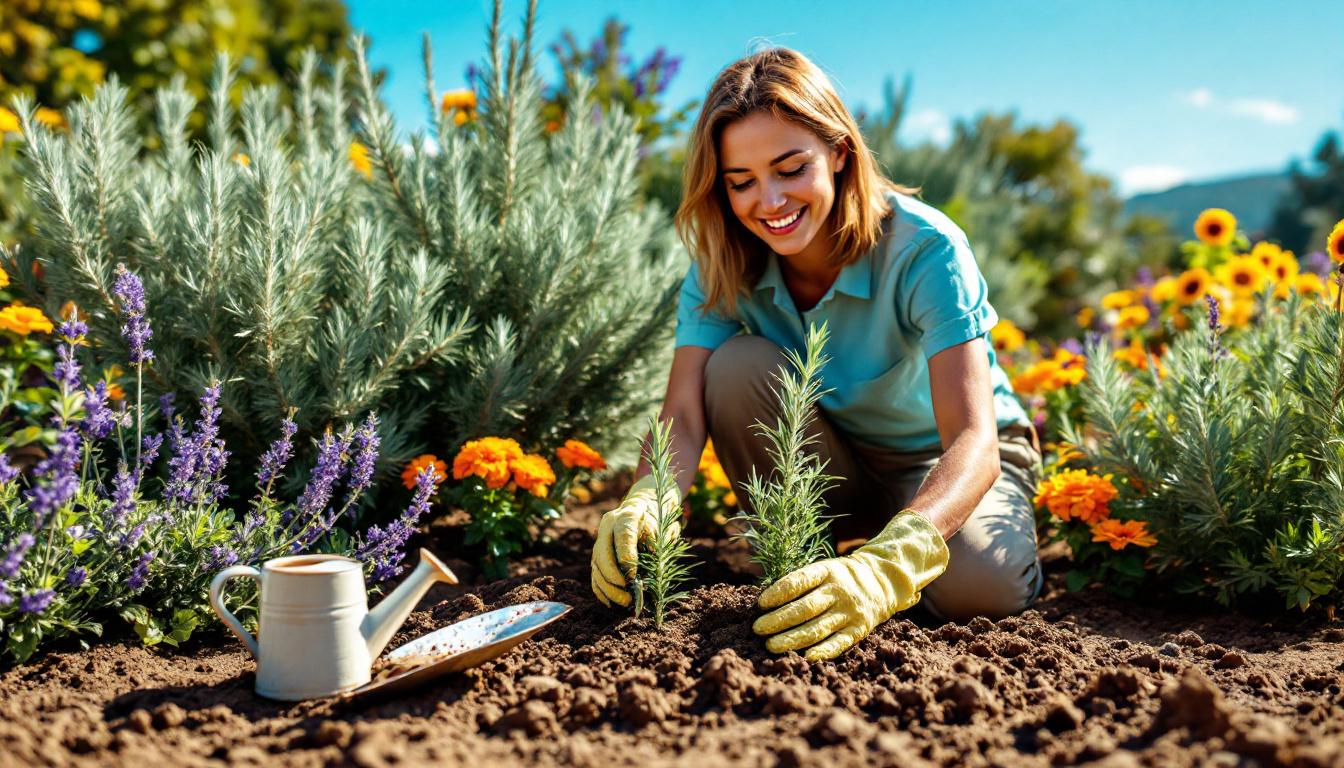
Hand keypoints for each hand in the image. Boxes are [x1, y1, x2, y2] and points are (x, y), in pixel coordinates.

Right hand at [590, 474, 681, 607]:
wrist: (643, 508)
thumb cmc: (656, 522)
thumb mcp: (662, 528)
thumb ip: (657, 546)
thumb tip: (651, 573)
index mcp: (627, 515)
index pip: (624, 536)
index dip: (626, 556)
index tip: (633, 576)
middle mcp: (608, 526)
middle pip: (602, 553)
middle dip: (614, 577)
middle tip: (628, 594)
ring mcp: (600, 540)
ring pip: (596, 566)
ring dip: (608, 588)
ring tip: (625, 601)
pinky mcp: (597, 554)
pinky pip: (594, 574)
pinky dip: (601, 591)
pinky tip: (611, 602)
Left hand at [752, 511, 948, 660]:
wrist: (882, 581)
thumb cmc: (840, 577)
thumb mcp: (824, 569)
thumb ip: (800, 583)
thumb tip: (765, 603)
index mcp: (827, 571)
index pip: (800, 581)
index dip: (779, 592)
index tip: (760, 603)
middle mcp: (839, 591)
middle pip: (805, 608)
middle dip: (778, 620)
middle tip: (758, 629)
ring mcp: (850, 611)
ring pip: (817, 628)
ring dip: (792, 639)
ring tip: (771, 646)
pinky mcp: (859, 629)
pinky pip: (838, 643)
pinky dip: (822, 651)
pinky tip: (804, 657)